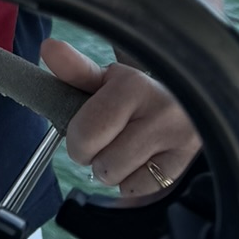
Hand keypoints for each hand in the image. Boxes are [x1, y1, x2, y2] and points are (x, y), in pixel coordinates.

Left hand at [41, 37, 201, 199]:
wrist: (188, 100)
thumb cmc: (137, 94)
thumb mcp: (107, 79)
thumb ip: (75, 71)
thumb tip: (49, 48)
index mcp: (132, 86)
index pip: (87, 133)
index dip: (77, 141)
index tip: (84, 133)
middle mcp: (159, 112)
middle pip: (103, 163)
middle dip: (94, 157)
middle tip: (105, 141)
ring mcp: (177, 138)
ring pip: (120, 178)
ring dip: (113, 171)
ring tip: (124, 149)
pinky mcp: (186, 161)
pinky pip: (141, 189)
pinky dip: (133, 182)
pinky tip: (142, 160)